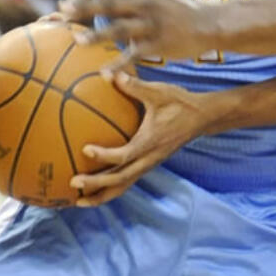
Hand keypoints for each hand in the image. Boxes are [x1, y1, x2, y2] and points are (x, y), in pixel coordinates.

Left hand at [60, 0, 219, 63]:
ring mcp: (151, 25)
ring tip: (77, 41)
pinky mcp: (159, 45)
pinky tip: (104, 73)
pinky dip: (120, 64)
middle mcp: (145, 4)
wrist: (209, 23)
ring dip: (98, 35)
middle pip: (110, 5)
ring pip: (120, 30)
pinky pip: (135, 55)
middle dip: (85, 6)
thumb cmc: (181, 4)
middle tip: (63, 8)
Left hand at [71, 70, 214, 206]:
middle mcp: (149, 158)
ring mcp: (148, 164)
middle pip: (120, 179)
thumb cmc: (179, 103)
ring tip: (78, 201)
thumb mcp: (158, 91)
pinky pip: (126, 181)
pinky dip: (109, 189)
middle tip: (73, 183)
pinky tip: (93, 190)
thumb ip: (133, 85)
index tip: (86, 150)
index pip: (125, 154)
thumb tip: (108, 74)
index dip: (105, 155)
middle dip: (97, 185)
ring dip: (101, 195)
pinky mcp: (147, 165)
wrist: (202, 118)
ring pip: (123, 186)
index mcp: (150, 142)